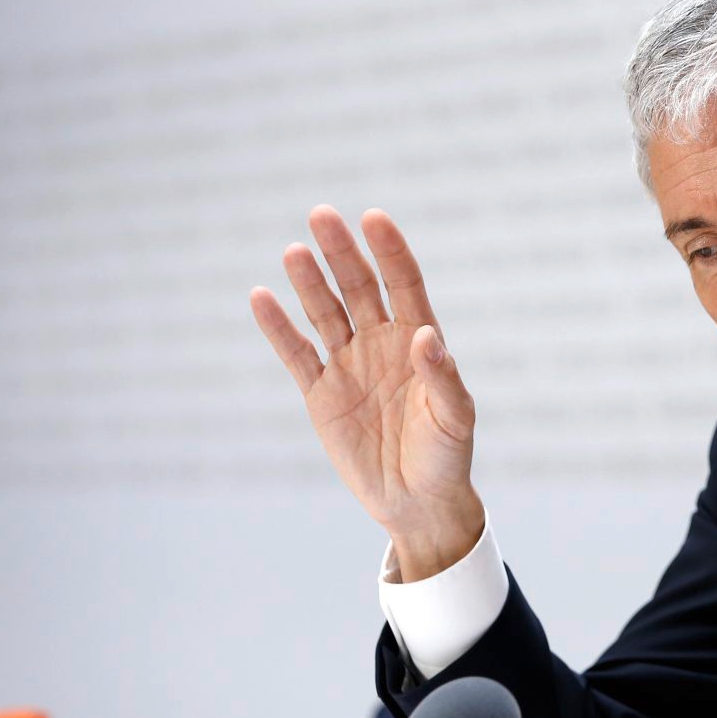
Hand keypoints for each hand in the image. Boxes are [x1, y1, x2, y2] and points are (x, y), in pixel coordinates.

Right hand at [250, 206, 482, 579]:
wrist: (417, 502)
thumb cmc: (446, 456)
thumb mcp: (455, 418)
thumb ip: (443, 377)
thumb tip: (427, 335)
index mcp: (419, 341)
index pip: (403, 284)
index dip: (389, 252)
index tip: (374, 219)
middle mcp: (382, 344)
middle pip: (359, 288)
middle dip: (342, 253)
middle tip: (321, 215)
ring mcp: (349, 365)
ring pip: (325, 313)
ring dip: (309, 282)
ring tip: (296, 251)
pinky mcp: (321, 394)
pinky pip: (296, 353)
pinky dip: (278, 328)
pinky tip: (261, 296)